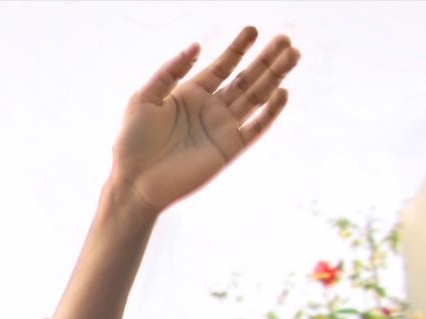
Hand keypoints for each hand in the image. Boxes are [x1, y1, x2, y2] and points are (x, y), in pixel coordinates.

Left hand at [112, 27, 298, 214]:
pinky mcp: (229, 148)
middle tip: (284, 39)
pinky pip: (255, 128)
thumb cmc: (132, 142)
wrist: (134, 182)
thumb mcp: (144, 98)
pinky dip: (270, 112)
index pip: (222, 66)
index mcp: (191, 94)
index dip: (238, 48)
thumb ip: (169, 72)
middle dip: (265, 59)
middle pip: (245, 78)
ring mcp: (222, 128)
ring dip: (274, 77)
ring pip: (255, 97)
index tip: (252, 29)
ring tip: (292, 54)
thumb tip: (196, 45)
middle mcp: (210, 108)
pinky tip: (282, 92)